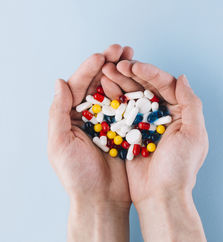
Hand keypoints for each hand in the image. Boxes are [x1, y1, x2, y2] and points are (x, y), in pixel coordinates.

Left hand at [48, 44, 132, 241]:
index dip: (89, 68)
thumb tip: (59, 82)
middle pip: (97, 83)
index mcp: (70, 115)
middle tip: (122, 49)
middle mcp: (88, 114)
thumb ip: (57, 112)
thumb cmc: (78, 175)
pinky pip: (127, 105)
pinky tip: (140, 79)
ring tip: (132, 57)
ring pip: (114, 90)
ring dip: (122, 73)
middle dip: (109, 64)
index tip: (102, 56)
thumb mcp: (60, 144)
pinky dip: (132, 91)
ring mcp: (107, 119)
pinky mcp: (122, 127)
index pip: (79, 85)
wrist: (102, 197)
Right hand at [102, 60, 208, 240]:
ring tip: (106, 71)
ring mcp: (144, 121)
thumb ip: (192, 104)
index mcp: (179, 112)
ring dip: (120, 83)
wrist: (159, 195)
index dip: (150, 72)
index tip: (134, 66)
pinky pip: (121, 111)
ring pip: (132, 96)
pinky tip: (104, 89)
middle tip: (115, 64)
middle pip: (146, 87)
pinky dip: (113, 99)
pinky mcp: (130, 130)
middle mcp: (161, 114)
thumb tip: (182, 77)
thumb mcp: (194, 135)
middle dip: (131, 74)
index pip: (165, 84)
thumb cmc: (179, 168)